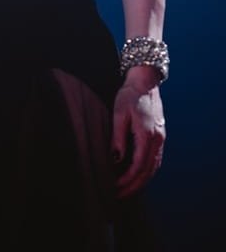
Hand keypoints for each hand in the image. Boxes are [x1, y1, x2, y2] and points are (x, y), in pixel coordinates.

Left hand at [112, 70, 165, 197]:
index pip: (138, 166)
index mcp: (147, 135)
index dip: (127, 180)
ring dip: (141, 181)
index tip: (115, 187)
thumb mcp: (119, 113)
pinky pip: (155, 160)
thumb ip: (118, 137)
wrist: (145, 81)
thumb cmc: (129, 95)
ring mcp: (161, 138)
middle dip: (133, 186)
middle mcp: (157, 140)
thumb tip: (115, 159)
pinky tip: (137, 174)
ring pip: (153, 167)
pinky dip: (147, 171)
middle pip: (148, 171)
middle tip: (119, 194)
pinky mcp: (160, 136)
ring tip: (126, 189)